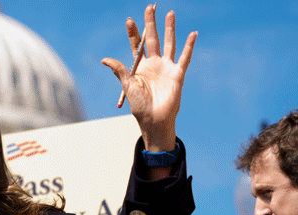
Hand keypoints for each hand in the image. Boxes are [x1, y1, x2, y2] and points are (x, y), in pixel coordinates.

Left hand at [101, 4, 196, 152]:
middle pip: (153, 39)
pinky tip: (193, 34)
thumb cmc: (139, 106)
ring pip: (169, 43)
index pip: (137, 45)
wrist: (154, 121)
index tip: (129, 20)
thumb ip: (119, 70)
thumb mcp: (127, 86)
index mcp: (140, 67)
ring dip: (169, 29)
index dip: (133, 33)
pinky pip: (185, 58)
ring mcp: (166, 68)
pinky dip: (189, 46)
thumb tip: (104, 59)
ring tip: (170, 13)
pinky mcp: (178, 74)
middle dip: (151, 24)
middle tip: (150, 7)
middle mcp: (154, 64)